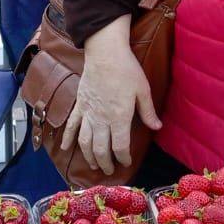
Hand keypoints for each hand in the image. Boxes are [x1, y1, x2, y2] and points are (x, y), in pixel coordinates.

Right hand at [60, 19, 162, 174]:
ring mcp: (88, 113)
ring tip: (93, 166)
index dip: (123, 158)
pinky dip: (67, 139)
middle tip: (109, 171)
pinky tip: (66, 149)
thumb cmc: (127, 70)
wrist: (105, 53)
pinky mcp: (79, 105)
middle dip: (105, 163)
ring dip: (89, 156)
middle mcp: (101, 119)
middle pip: (100, 149)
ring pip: (85, 142)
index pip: (119, 146)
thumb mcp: (143, 90)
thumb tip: (157, 127)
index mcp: (119, 117)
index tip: (126, 161)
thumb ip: (148, 112)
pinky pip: (71, 125)